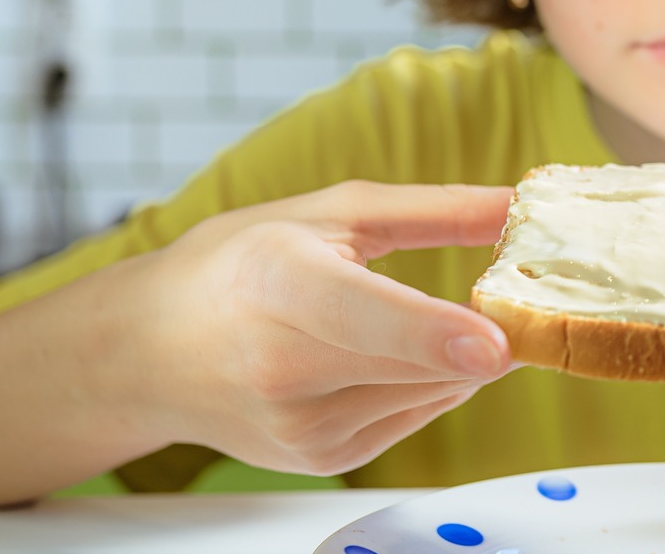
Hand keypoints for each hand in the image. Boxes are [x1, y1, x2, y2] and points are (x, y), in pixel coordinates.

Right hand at [120, 181, 514, 475]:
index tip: (495, 343)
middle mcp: (282, 366)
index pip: (364, 316)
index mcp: (278, 284)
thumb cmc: (235, 267)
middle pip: (422, 361)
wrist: (147, 353)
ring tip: (431, 318)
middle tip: (515, 293)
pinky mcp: (323, 458)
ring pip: (433, 390)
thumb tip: (517, 205)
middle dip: (484, 330)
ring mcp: (300, 426)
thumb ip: (432, 211)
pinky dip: (429, 380)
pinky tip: (389, 354)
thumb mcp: (329, 213)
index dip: (433, 332)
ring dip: (458, 355)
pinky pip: (419, 413)